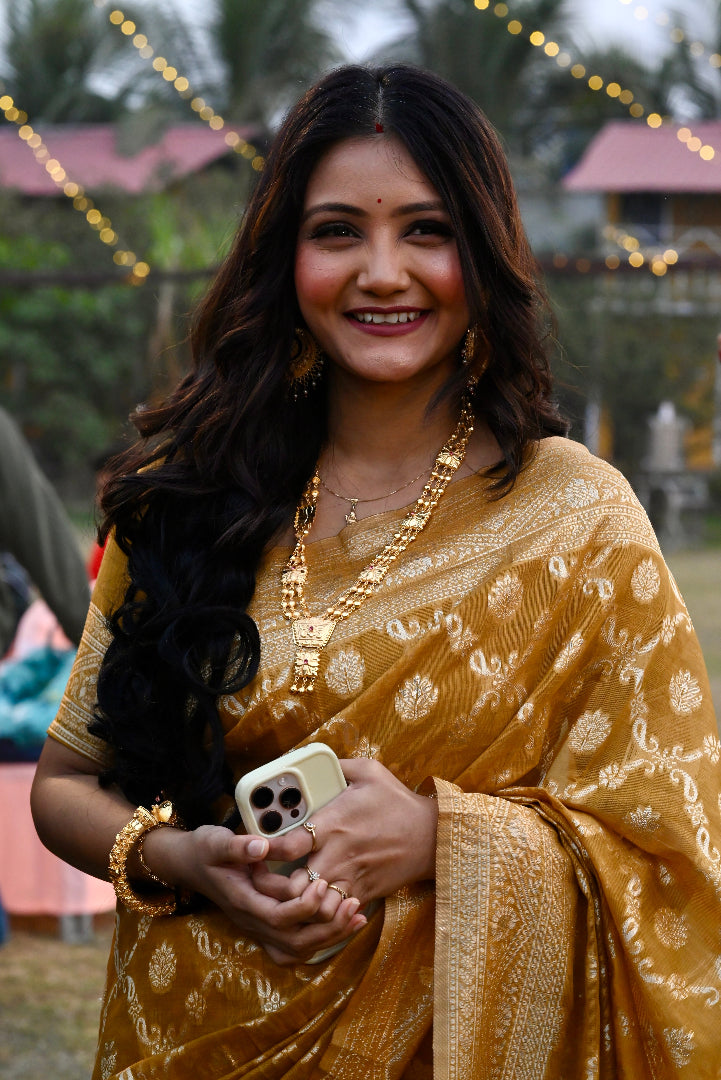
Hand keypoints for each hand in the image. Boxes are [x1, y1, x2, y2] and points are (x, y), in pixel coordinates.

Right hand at [141, 823, 366, 964]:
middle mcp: (252, 922)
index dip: (304, 906)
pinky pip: (297, 944)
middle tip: (353, 902)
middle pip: (295, 941)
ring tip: (357, 913)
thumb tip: (261, 847)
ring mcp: (259, 928)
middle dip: (327, 926)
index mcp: (243, 901)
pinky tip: (344, 922)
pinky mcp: (267, 926)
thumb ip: (237, 846)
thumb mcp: (215, 842)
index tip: (321, 882)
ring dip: (331, 935)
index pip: (279, 917)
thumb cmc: (204, 850)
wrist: (191, 864)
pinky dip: (323, 937)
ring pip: (299, 947)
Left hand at [256, 758, 437, 911]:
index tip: (253, 846)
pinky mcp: (362, 893)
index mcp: (334, 825)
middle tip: (260, 876)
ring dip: (295, 902)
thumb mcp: (370, 772)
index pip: (289, 844)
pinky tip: (311, 902)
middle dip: (273, 885)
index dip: (265, 848)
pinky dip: (320, 911)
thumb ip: (338, 765)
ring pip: (311, 906)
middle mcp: (337, 856)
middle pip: (293, 885)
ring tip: (281, 893)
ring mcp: (350, 879)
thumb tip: (317, 761)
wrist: (432, 836)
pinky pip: (334, 912)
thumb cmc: (398, 802)